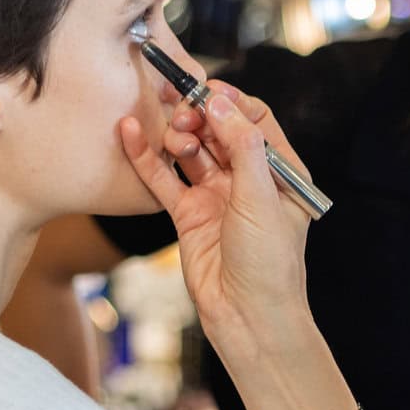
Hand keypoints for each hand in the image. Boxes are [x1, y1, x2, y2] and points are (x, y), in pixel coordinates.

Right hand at [119, 85, 313, 361]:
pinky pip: (164, 179)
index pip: (255, 121)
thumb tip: (221, 102)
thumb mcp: (262, 198)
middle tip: (181, 109)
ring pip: (191, 151)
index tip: (206, 91)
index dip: (231, 103)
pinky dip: (146, 156)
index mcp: (281, 173)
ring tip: (171, 132)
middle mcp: (248, 180)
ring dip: (178, 134)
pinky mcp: (188, 215)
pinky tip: (128, 132)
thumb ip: (242, 148)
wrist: (248, 317)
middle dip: (200, 115)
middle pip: (220, 131)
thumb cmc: (270, 263)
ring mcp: (216, 196)